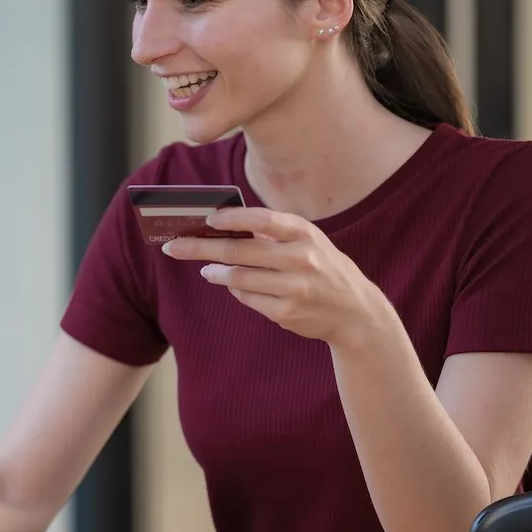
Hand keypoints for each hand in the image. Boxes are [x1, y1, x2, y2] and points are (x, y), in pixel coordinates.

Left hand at [162, 206, 389, 347]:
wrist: (356, 312)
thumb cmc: (323, 268)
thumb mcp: (308, 241)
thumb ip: (272, 233)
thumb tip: (221, 226)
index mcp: (304, 233)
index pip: (260, 220)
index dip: (230, 219)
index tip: (206, 219)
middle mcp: (301, 259)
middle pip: (238, 252)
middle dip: (200, 248)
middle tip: (175, 247)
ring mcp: (294, 288)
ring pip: (238, 278)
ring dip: (215, 273)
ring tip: (206, 269)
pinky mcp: (287, 313)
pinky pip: (248, 299)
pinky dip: (238, 291)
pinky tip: (236, 286)